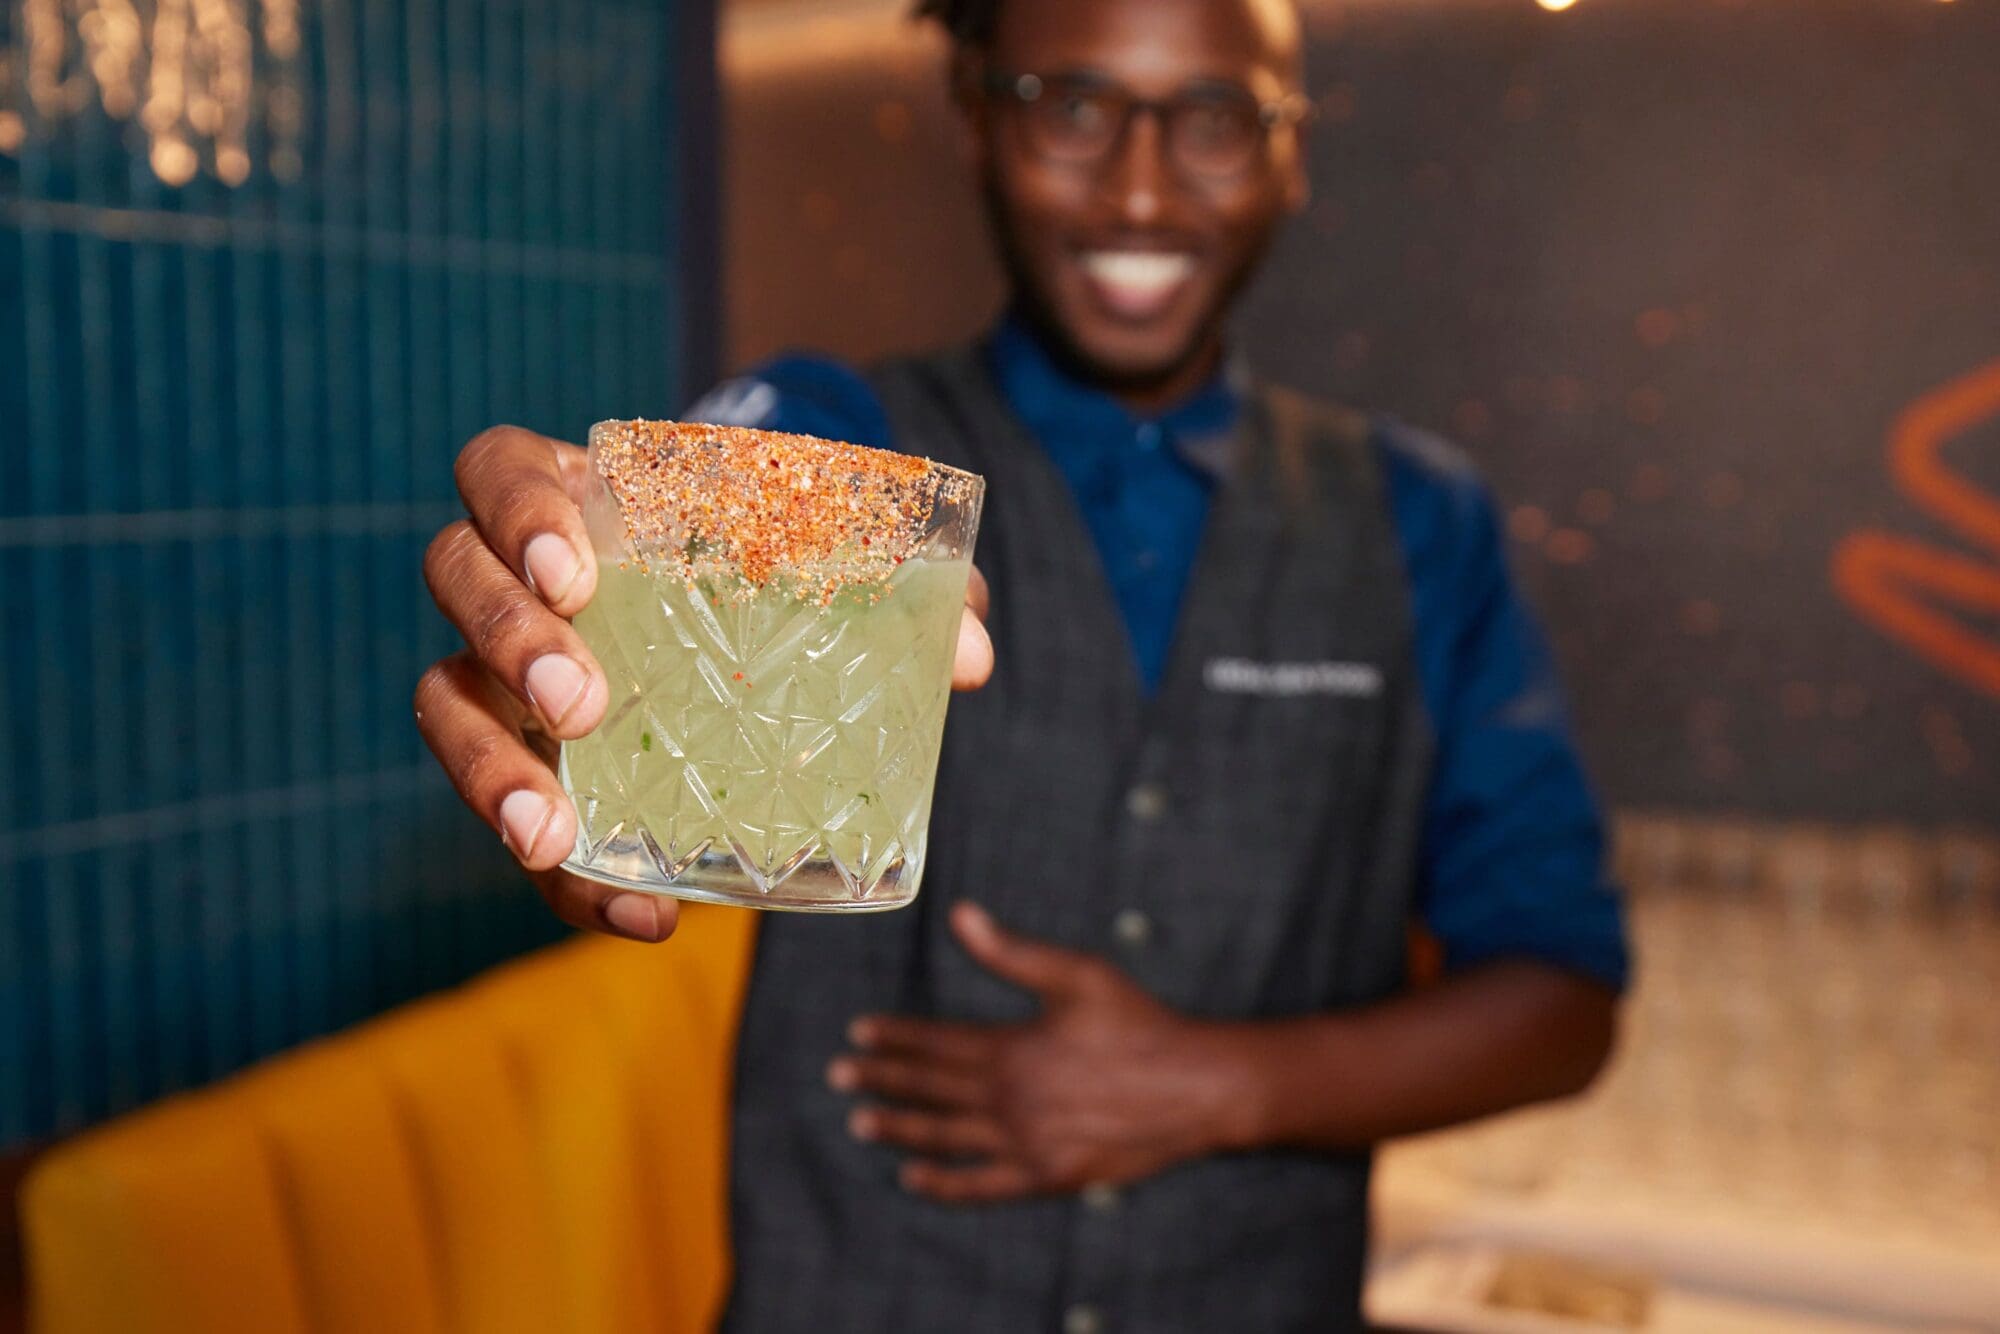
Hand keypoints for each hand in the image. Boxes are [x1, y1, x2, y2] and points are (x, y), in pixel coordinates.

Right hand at [413, 425, 995, 941]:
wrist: (756, 626)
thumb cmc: (782, 564)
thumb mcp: (842, 554)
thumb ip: (910, 585)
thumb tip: (969, 655)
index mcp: (581, 494)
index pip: (498, 469)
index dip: (516, 511)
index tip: (576, 570)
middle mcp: (518, 578)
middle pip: (453, 578)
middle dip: (504, 639)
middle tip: (583, 704)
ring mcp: (505, 675)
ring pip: (444, 704)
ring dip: (486, 772)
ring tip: (552, 835)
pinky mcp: (532, 769)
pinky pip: (521, 822)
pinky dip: (572, 882)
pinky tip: (643, 912)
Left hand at [827, 902, 1236, 1203]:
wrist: (1195, 1088)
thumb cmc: (1139, 1023)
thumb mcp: (1077, 975)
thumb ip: (1011, 952)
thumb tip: (959, 914)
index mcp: (1011, 1048)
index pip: (934, 1044)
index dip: (892, 1037)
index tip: (857, 1032)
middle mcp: (1009, 1100)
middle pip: (928, 1090)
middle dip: (881, 1079)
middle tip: (840, 1075)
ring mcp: (1025, 1144)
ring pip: (944, 1138)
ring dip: (899, 1129)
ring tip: (860, 1122)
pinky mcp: (1047, 1178)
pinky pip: (981, 1187)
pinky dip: (943, 1186)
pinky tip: (913, 1180)